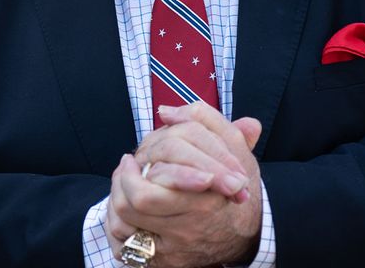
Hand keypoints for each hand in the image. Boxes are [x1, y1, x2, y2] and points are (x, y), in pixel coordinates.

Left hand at [105, 103, 263, 266]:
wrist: (247, 231)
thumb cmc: (233, 183)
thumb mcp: (232, 145)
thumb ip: (204, 119)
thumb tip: (167, 111)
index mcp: (207, 197)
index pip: (160, 182)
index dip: (139, 168)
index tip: (138, 156)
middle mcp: (190, 226)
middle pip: (139, 202)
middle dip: (124, 180)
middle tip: (127, 165)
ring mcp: (176, 247)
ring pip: (127, 224)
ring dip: (117, 197)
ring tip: (124, 182)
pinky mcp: (164, 263)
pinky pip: (126, 248)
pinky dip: (118, 226)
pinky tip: (126, 209)